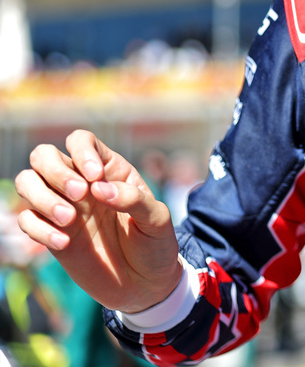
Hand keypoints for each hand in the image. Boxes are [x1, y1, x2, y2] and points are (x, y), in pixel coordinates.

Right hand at [14, 130, 183, 313]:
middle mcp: (81, 183)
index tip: (94, 176)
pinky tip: (64, 242)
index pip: (80, 141)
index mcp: (109, 170)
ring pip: (26, 181)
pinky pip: (26, 220)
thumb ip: (133, 199)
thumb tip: (100, 188)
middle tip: (80, 196)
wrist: (145, 284)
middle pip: (44, 155)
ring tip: (69, 219)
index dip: (81, 151)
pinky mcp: (51, 233)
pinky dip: (38, 229)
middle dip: (56, 172)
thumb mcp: (157, 219)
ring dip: (41, 197)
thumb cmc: (155, 244)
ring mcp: (63, 207)